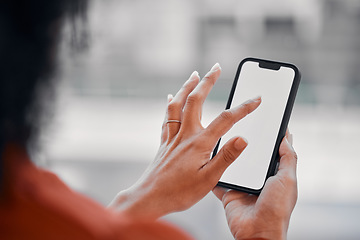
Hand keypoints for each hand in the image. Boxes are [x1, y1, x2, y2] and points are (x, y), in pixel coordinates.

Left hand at [109, 63, 260, 218]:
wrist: (149, 198)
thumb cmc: (179, 192)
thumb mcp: (209, 179)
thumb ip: (226, 157)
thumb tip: (243, 138)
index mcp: (199, 143)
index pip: (226, 119)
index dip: (243, 108)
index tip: (256, 99)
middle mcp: (185, 135)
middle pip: (196, 100)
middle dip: (208, 81)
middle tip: (216, 67)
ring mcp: (173, 137)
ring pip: (178, 104)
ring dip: (187, 87)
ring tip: (194, 74)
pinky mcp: (164, 142)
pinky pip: (167, 117)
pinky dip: (171, 104)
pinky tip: (172, 97)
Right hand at [213, 131, 297, 239]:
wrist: (257, 232)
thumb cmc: (277, 209)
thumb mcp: (287, 181)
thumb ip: (288, 159)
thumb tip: (286, 137)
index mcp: (273, 174)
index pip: (270, 150)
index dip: (268, 136)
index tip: (264, 119)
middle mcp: (257, 177)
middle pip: (249, 154)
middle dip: (245, 141)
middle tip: (238, 124)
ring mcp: (242, 184)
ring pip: (233, 163)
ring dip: (228, 154)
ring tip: (222, 137)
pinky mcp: (229, 191)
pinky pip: (219, 178)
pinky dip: (214, 171)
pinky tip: (210, 157)